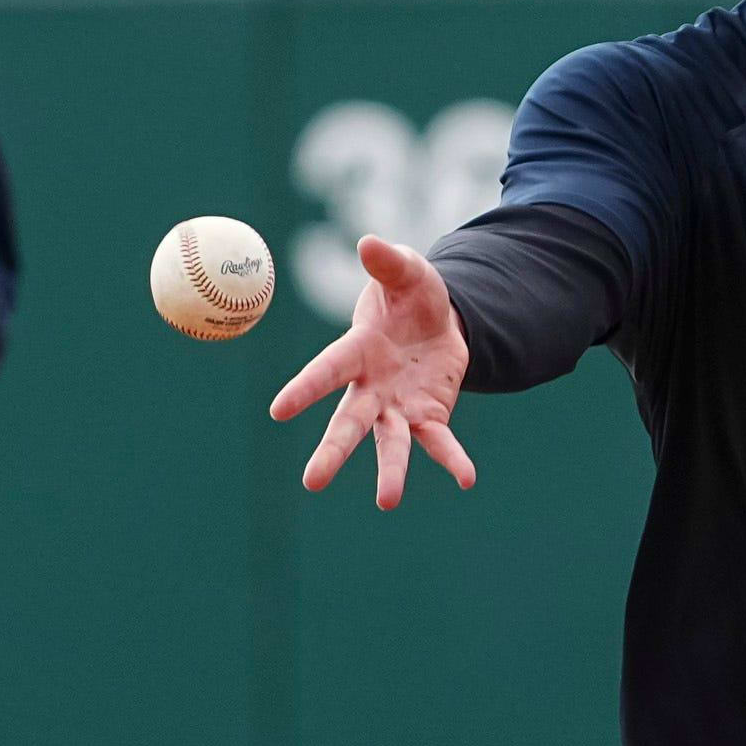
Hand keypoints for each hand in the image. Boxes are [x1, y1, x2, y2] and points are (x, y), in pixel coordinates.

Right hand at [268, 234, 479, 509]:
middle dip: (332, 450)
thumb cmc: (409, 296)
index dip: (304, 389)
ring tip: (388, 502)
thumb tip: (368, 243)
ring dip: (390, 471)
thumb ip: (390, 262)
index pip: (327, 370)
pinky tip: (466, 479)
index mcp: (357, 351)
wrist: (438, 323)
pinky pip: (439, 443)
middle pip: (349, 421)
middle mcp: (371, 387)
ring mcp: (398, 407)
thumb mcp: (407, 273)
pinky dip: (452, 460)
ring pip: (390, 443)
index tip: (278, 410)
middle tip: (312, 482)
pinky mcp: (429, 417)